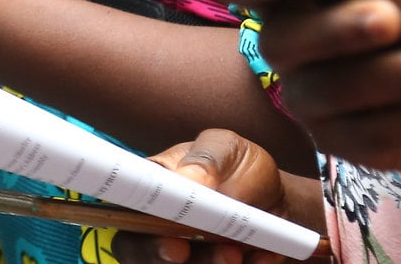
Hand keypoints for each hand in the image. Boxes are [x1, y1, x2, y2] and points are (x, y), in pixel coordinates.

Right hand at [114, 130, 295, 263]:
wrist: (278, 200)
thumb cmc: (242, 169)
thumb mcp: (229, 148)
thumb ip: (208, 156)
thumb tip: (189, 177)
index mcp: (152, 188)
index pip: (123, 207)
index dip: (130, 219)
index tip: (158, 224)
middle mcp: (156, 226)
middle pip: (135, 251)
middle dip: (158, 254)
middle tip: (184, 251)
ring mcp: (180, 254)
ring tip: (236, 253)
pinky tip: (262, 256)